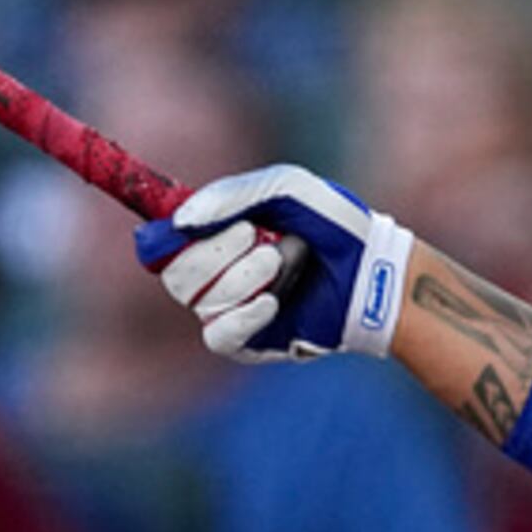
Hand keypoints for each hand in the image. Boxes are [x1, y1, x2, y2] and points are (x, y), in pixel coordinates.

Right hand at [135, 165, 416, 362]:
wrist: (372, 269)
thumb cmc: (331, 224)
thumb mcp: (284, 188)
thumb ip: (230, 196)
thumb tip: (180, 222)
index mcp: (213, 237)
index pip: (159, 246)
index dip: (162, 240)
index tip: (188, 227)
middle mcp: (214, 276)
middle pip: (174, 275)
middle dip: (212, 254)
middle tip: (253, 236)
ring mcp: (229, 311)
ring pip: (201, 303)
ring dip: (242, 277)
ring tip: (281, 262)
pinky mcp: (247, 343)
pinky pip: (219, 335)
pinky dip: (243, 316)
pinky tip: (271, 303)